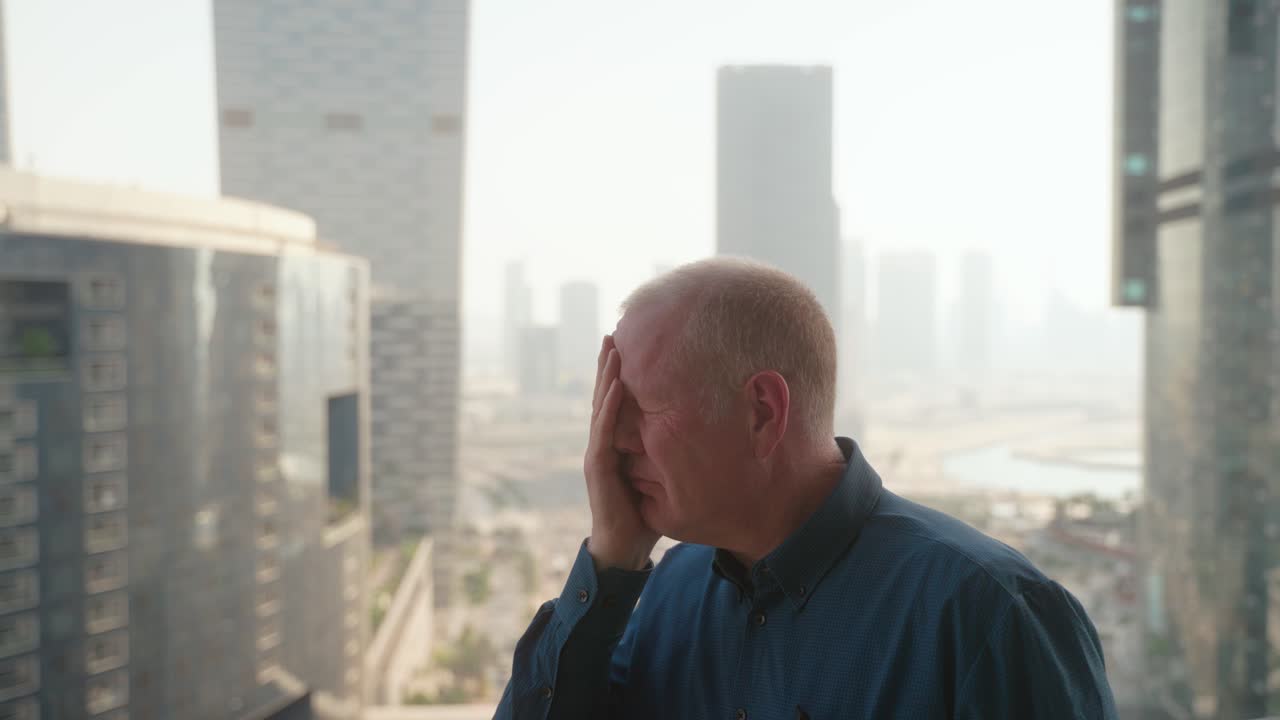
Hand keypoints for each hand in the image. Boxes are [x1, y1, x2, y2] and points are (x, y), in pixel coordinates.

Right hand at [584, 335, 659, 570]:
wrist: (623, 548)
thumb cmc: (644, 515)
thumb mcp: (662, 477)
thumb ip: (671, 457)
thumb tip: (705, 438)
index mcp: (616, 444)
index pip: (616, 403)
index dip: (618, 375)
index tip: (625, 346)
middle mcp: (603, 444)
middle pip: (604, 396)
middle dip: (608, 365)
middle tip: (613, 333)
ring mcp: (598, 454)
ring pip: (601, 407)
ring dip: (606, 377)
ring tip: (612, 349)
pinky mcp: (598, 467)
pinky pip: (604, 431)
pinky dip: (611, 407)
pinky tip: (618, 385)